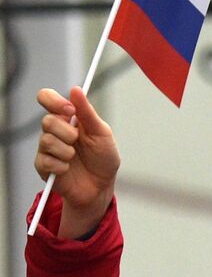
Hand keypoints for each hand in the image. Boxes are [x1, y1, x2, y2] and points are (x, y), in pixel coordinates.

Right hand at [34, 87, 119, 237]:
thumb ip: (88, 113)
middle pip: (47, 120)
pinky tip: (68, 169)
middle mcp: (53, 130)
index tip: (70, 110)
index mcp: (66, 118)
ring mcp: (47, 148)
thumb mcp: (102, 133)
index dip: (54, 101)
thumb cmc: (103, 158)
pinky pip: (46, 161)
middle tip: (78, 140)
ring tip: (75, 157)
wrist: (101, 187)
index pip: (46, 98)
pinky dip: (62, 166)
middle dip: (67, 132)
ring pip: (47, 140)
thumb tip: (76, 90)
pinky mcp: (43, 166)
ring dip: (67, 150)